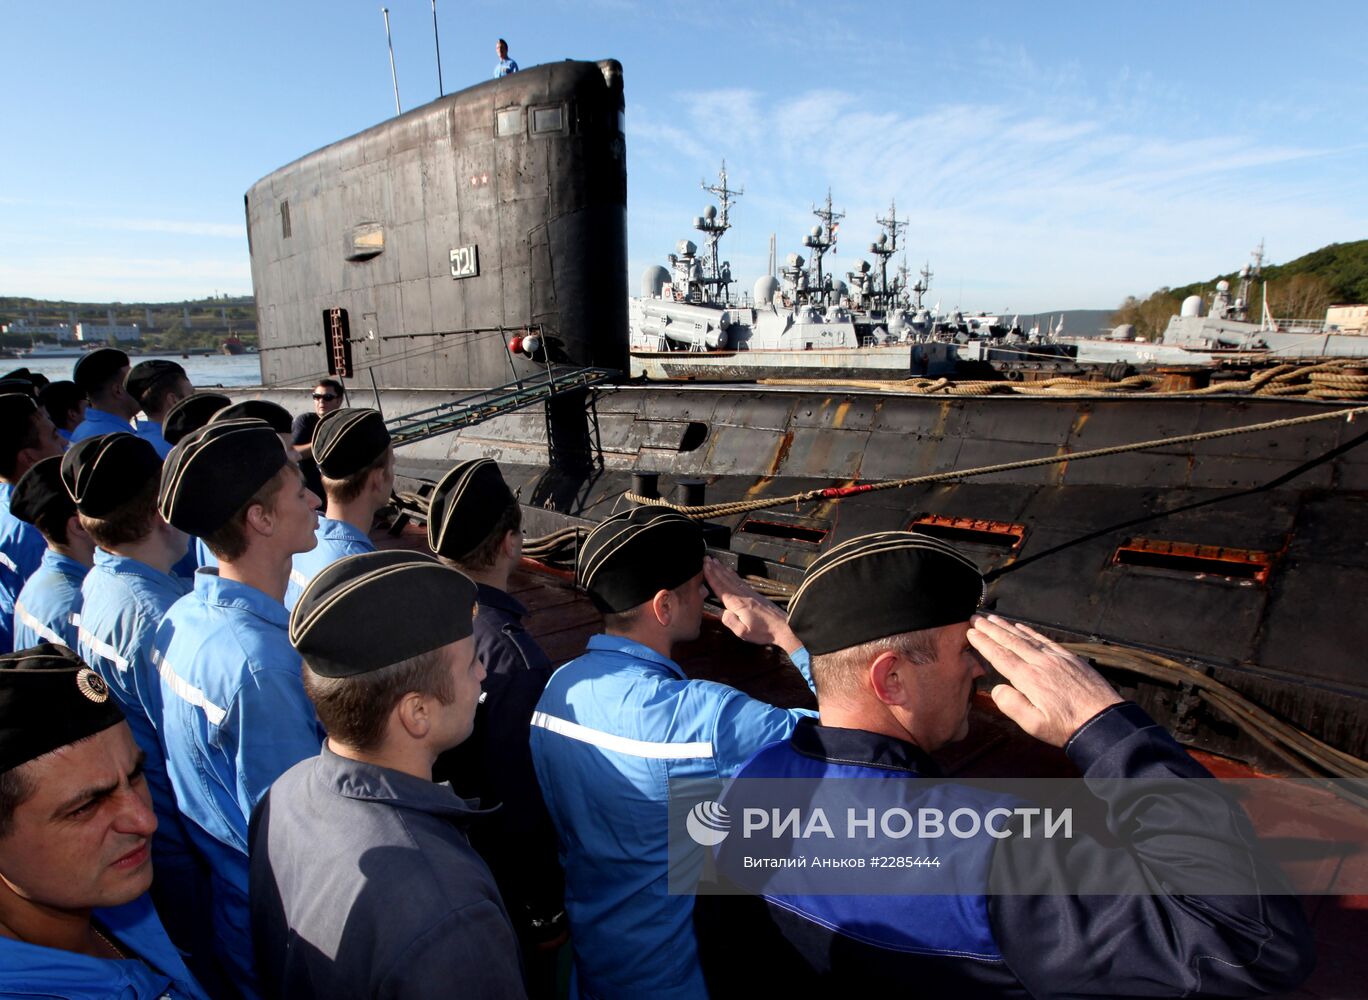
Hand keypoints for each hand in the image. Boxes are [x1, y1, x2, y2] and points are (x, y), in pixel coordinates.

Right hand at [703, 557, 802, 653]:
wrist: (783, 627)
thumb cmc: (763, 632)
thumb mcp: (743, 632)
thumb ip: (730, 622)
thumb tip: (721, 612)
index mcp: (738, 604)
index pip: (721, 588)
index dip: (711, 576)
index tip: (705, 566)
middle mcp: (742, 595)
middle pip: (725, 579)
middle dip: (714, 569)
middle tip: (706, 559)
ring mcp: (749, 593)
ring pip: (732, 578)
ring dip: (722, 569)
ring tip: (715, 561)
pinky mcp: (754, 594)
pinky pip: (740, 581)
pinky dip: (732, 574)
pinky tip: (729, 571)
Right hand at [966, 614, 1122, 747]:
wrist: (1104, 721)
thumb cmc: (1066, 727)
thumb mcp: (1034, 725)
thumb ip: (1011, 705)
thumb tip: (996, 688)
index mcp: (1029, 679)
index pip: (1000, 656)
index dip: (983, 643)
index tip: (971, 632)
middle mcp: (1040, 663)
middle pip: (1010, 641)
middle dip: (991, 629)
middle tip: (975, 617)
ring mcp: (1056, 658)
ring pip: (1026, 637)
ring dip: (1007, 627)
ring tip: (993, 618)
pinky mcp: (1070, 658)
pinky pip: (1045, 640)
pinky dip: (1030, 631)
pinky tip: (1021, 627)